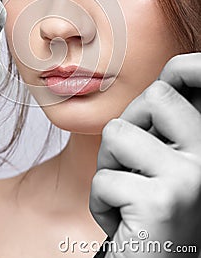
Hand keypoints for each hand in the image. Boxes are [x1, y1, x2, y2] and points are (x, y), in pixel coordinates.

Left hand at [90, 53, 200, 256]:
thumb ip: (165, 128)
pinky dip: (101, 203)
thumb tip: (159, 82)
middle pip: (154, 96)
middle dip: (128, 127)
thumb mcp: (166, 165)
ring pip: (117, 134)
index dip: (188, 67)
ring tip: (128, 197)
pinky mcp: (160, 202)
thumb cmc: (151, 215)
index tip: (178, 68)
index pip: (200, 81)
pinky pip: (103, 180)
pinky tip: (125, 224)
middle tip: (132, 166)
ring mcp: (189, 178)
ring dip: (108, 167)